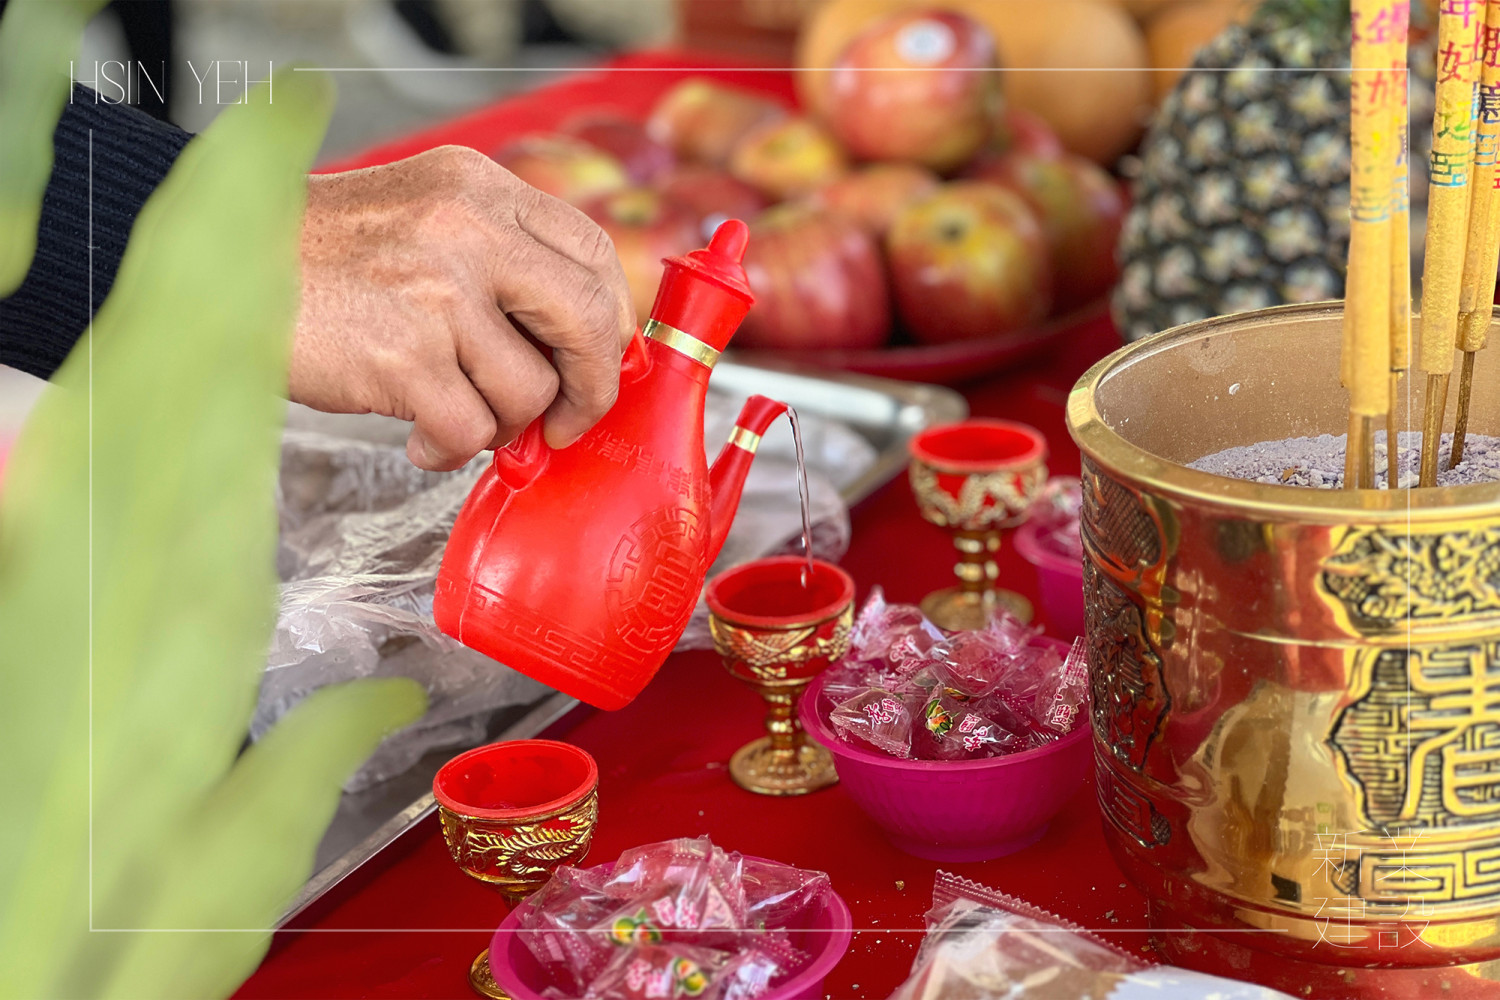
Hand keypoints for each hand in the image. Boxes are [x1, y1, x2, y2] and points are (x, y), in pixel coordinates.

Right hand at [292, 145, 634, 470]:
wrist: (219, 270)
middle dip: (589, 389)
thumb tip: (578, 346)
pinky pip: (469, 429)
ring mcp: (435, 291)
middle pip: (587, 321)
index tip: (596, 362)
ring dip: (497, 424)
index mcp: (481, 189)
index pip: (593, 252)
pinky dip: (450, 448)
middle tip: (565, 422)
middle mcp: (467, 229)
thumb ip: (501, 260)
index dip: (610, 321)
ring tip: (451, 414)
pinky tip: (420, 435)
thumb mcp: (424, 218)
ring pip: (528, 391)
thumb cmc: (322, 259)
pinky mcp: (401, 355)